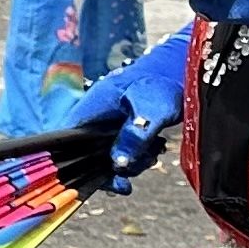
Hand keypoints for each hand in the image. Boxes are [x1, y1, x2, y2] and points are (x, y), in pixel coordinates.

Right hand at [72, 24, 193, 185]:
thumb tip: (118, 163)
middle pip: (90, 155)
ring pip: (108, 155)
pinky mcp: (120, 130)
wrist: (178, 71)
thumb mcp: (152, 109)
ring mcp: (107, 125)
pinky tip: (152, 152)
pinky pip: (120, 151)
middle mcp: (94, 119)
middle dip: (115, 166)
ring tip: (153, 152)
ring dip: (130, 161)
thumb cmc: (162, 83)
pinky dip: (136, 157)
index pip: (70, 144)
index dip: (82, 164)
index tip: (107, 176)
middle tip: (140, 164)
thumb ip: (135, 135)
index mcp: (91, 110)